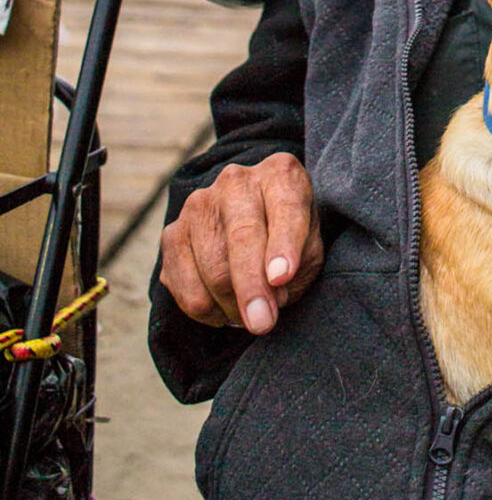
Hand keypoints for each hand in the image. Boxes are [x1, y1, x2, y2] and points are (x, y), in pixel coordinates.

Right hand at [160, 152, 323, 334]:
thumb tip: (271, 290)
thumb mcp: (311, 243)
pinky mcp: (172, 234)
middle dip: (252, 288)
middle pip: (241, 240)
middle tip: (263, 324)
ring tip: (251, 312)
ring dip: (234, 306)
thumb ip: (299, 262)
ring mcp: (199, 205)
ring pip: (213, 270)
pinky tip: (225, 307)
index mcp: (280, 175)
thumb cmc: (289, 234)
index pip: (285, 208)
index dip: (283, 245)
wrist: (252, 218)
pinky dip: (208, 311)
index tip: (281, 278)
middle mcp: (236, 182)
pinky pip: (185, 288)